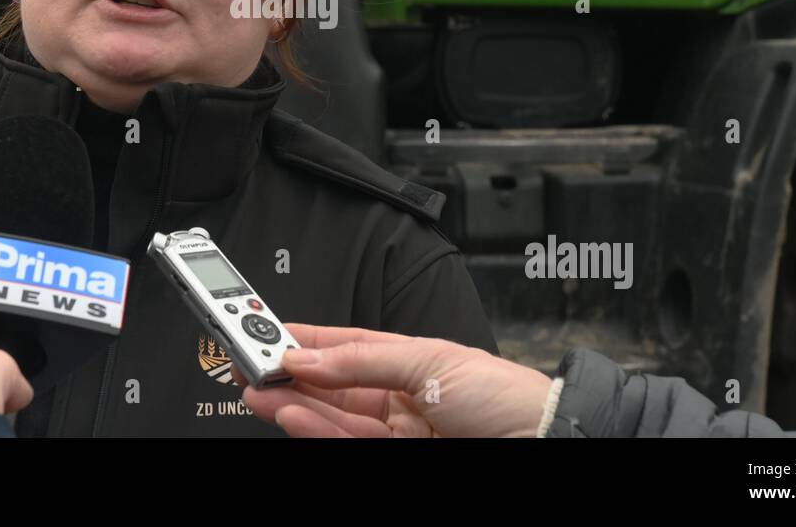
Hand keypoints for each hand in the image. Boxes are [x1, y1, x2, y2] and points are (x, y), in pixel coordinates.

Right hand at [234, 324, 552, 437]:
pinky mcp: (396, 463)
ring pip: (332, 420)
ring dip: (293, 405)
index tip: (268, 333)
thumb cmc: (506, 396)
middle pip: (332, 387)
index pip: (345, 348)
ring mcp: (398, 435)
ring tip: (259, 390)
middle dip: (290, 376)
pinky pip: (347, 444)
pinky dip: (316, 429)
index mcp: (411, 363)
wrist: (544, 443)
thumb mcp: (429, 359)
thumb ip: (362, 359)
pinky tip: (292, 413)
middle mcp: (400, 400)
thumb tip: (309, 354)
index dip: (306, 341)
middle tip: (251, 364)